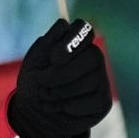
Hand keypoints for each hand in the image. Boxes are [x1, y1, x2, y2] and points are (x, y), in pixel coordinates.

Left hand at [7, 18, 111, 137]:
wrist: (35, 114)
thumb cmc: (35, 83)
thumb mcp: (36, 59)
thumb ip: (49, 40)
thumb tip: (65, 23)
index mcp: (76, 43)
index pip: (84, 29)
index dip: (72, 43)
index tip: (54, 59)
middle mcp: (93, 58)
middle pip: (92, 56)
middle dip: (61, 74)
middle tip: (42, 82)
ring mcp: (101, 80)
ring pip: (88, 82)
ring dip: (61, 92)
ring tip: (49, 96)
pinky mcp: (103, 101)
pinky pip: (91, 101)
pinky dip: (69, 107)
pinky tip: (61, 108)